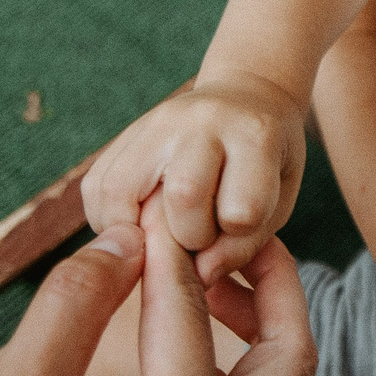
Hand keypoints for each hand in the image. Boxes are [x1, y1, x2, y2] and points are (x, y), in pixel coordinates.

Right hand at [0, 203, 318, 375]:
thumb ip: (69, 312)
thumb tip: (121, 243)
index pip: (193, 322)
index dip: (164, 252)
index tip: (145, 207)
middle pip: (292, 361)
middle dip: (268, 288)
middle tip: (223, 236)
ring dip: (265, 340)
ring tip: (207, 291)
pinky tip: (188, 362)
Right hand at [83, 76, 306, 286]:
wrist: (244, 98)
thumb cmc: (267, 163)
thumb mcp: (279, 201)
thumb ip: (244, 244)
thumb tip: (196, 277)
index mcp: (254, 135)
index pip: (242, 210)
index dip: (238, 237)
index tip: (237, 231)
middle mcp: (202, 120)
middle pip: (183, 195)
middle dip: (189, 237)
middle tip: (199, 237)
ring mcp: (156, 122)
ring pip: (123, 193)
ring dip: (139, 234)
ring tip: (161, 238)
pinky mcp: (123, 135)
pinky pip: (96, 189)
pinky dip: (110, 221)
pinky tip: (137, 225)